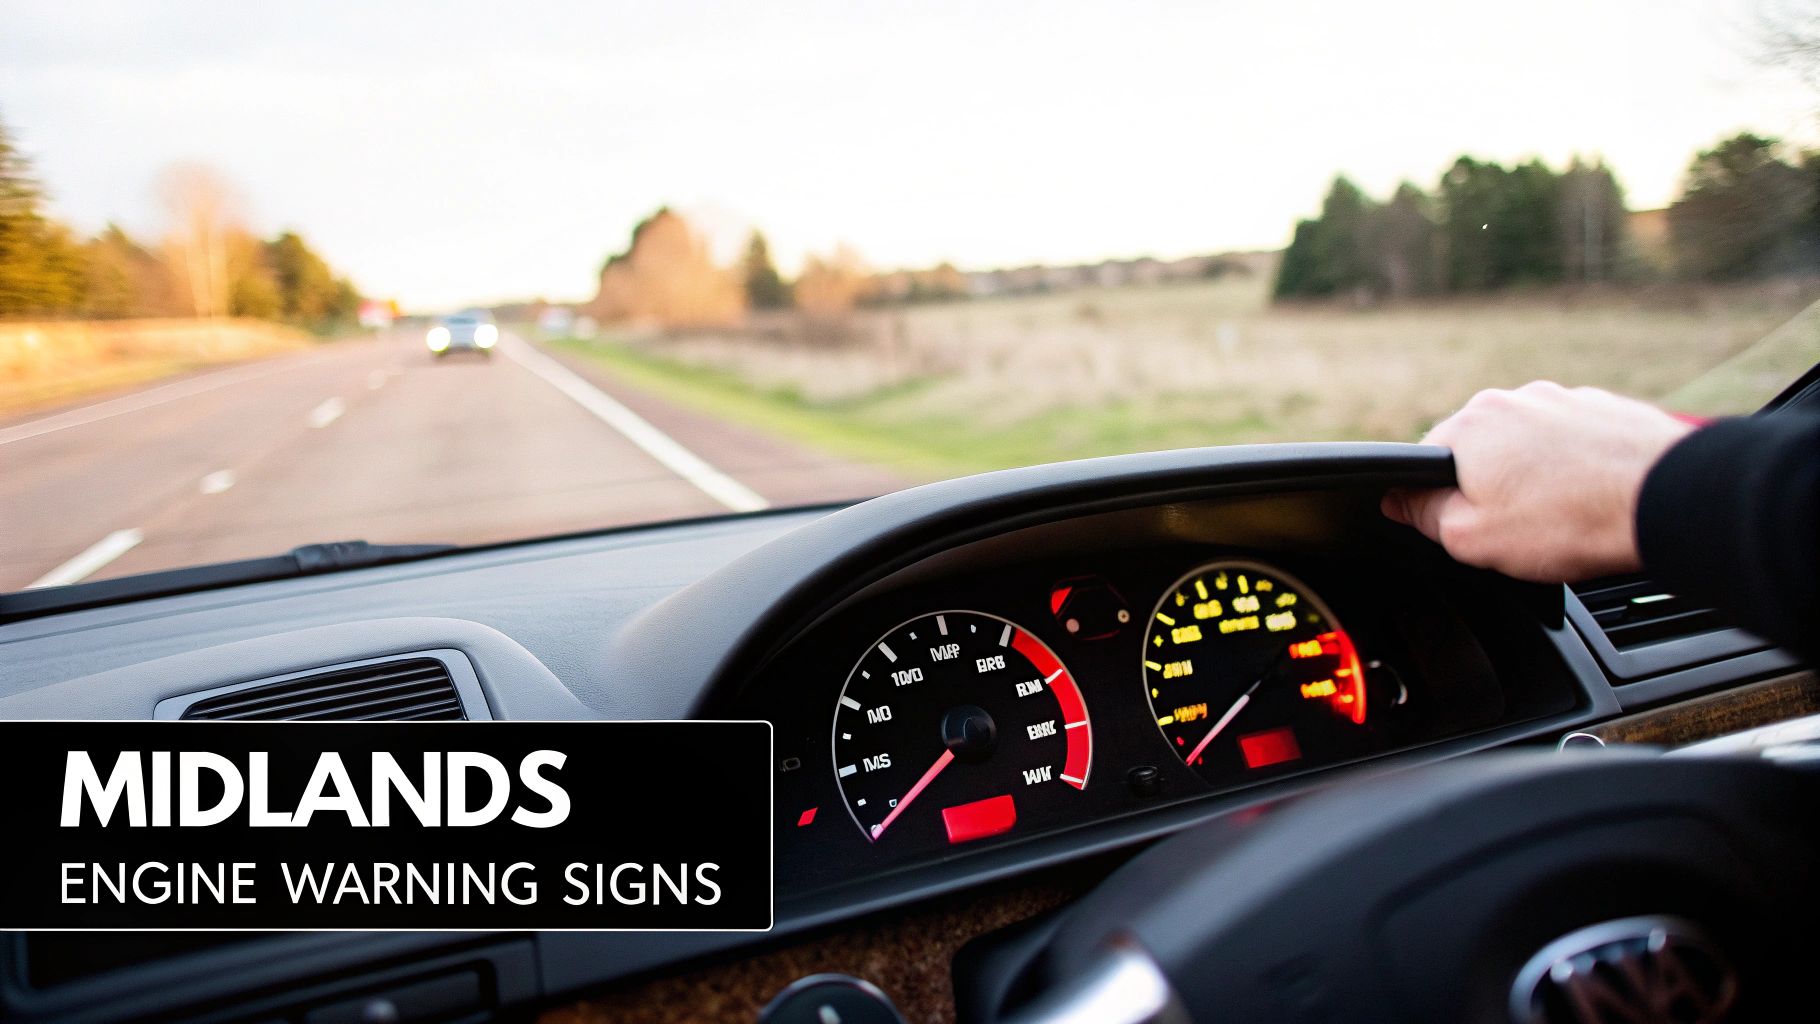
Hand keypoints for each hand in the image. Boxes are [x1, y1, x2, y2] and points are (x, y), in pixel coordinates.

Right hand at [1383, 382, 1694, 582]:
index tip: (1460, 526)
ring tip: (1562, 515)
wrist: (1666, 499)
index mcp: (1468, 426)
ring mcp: (1562, 399)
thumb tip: (1397, 500)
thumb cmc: (1569, 521)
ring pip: (1528, 445)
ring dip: (1535, 476)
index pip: (1425, 463)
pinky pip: (1571, 442)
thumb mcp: (1470, 538)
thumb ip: (1423, 515)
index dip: (1437, 502)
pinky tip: (1591, 498)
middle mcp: (1511, 400)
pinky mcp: (1604, 407)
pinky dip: (1575, 467)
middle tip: (1518, 528)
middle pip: (1479, 451)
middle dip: (1491, 487)